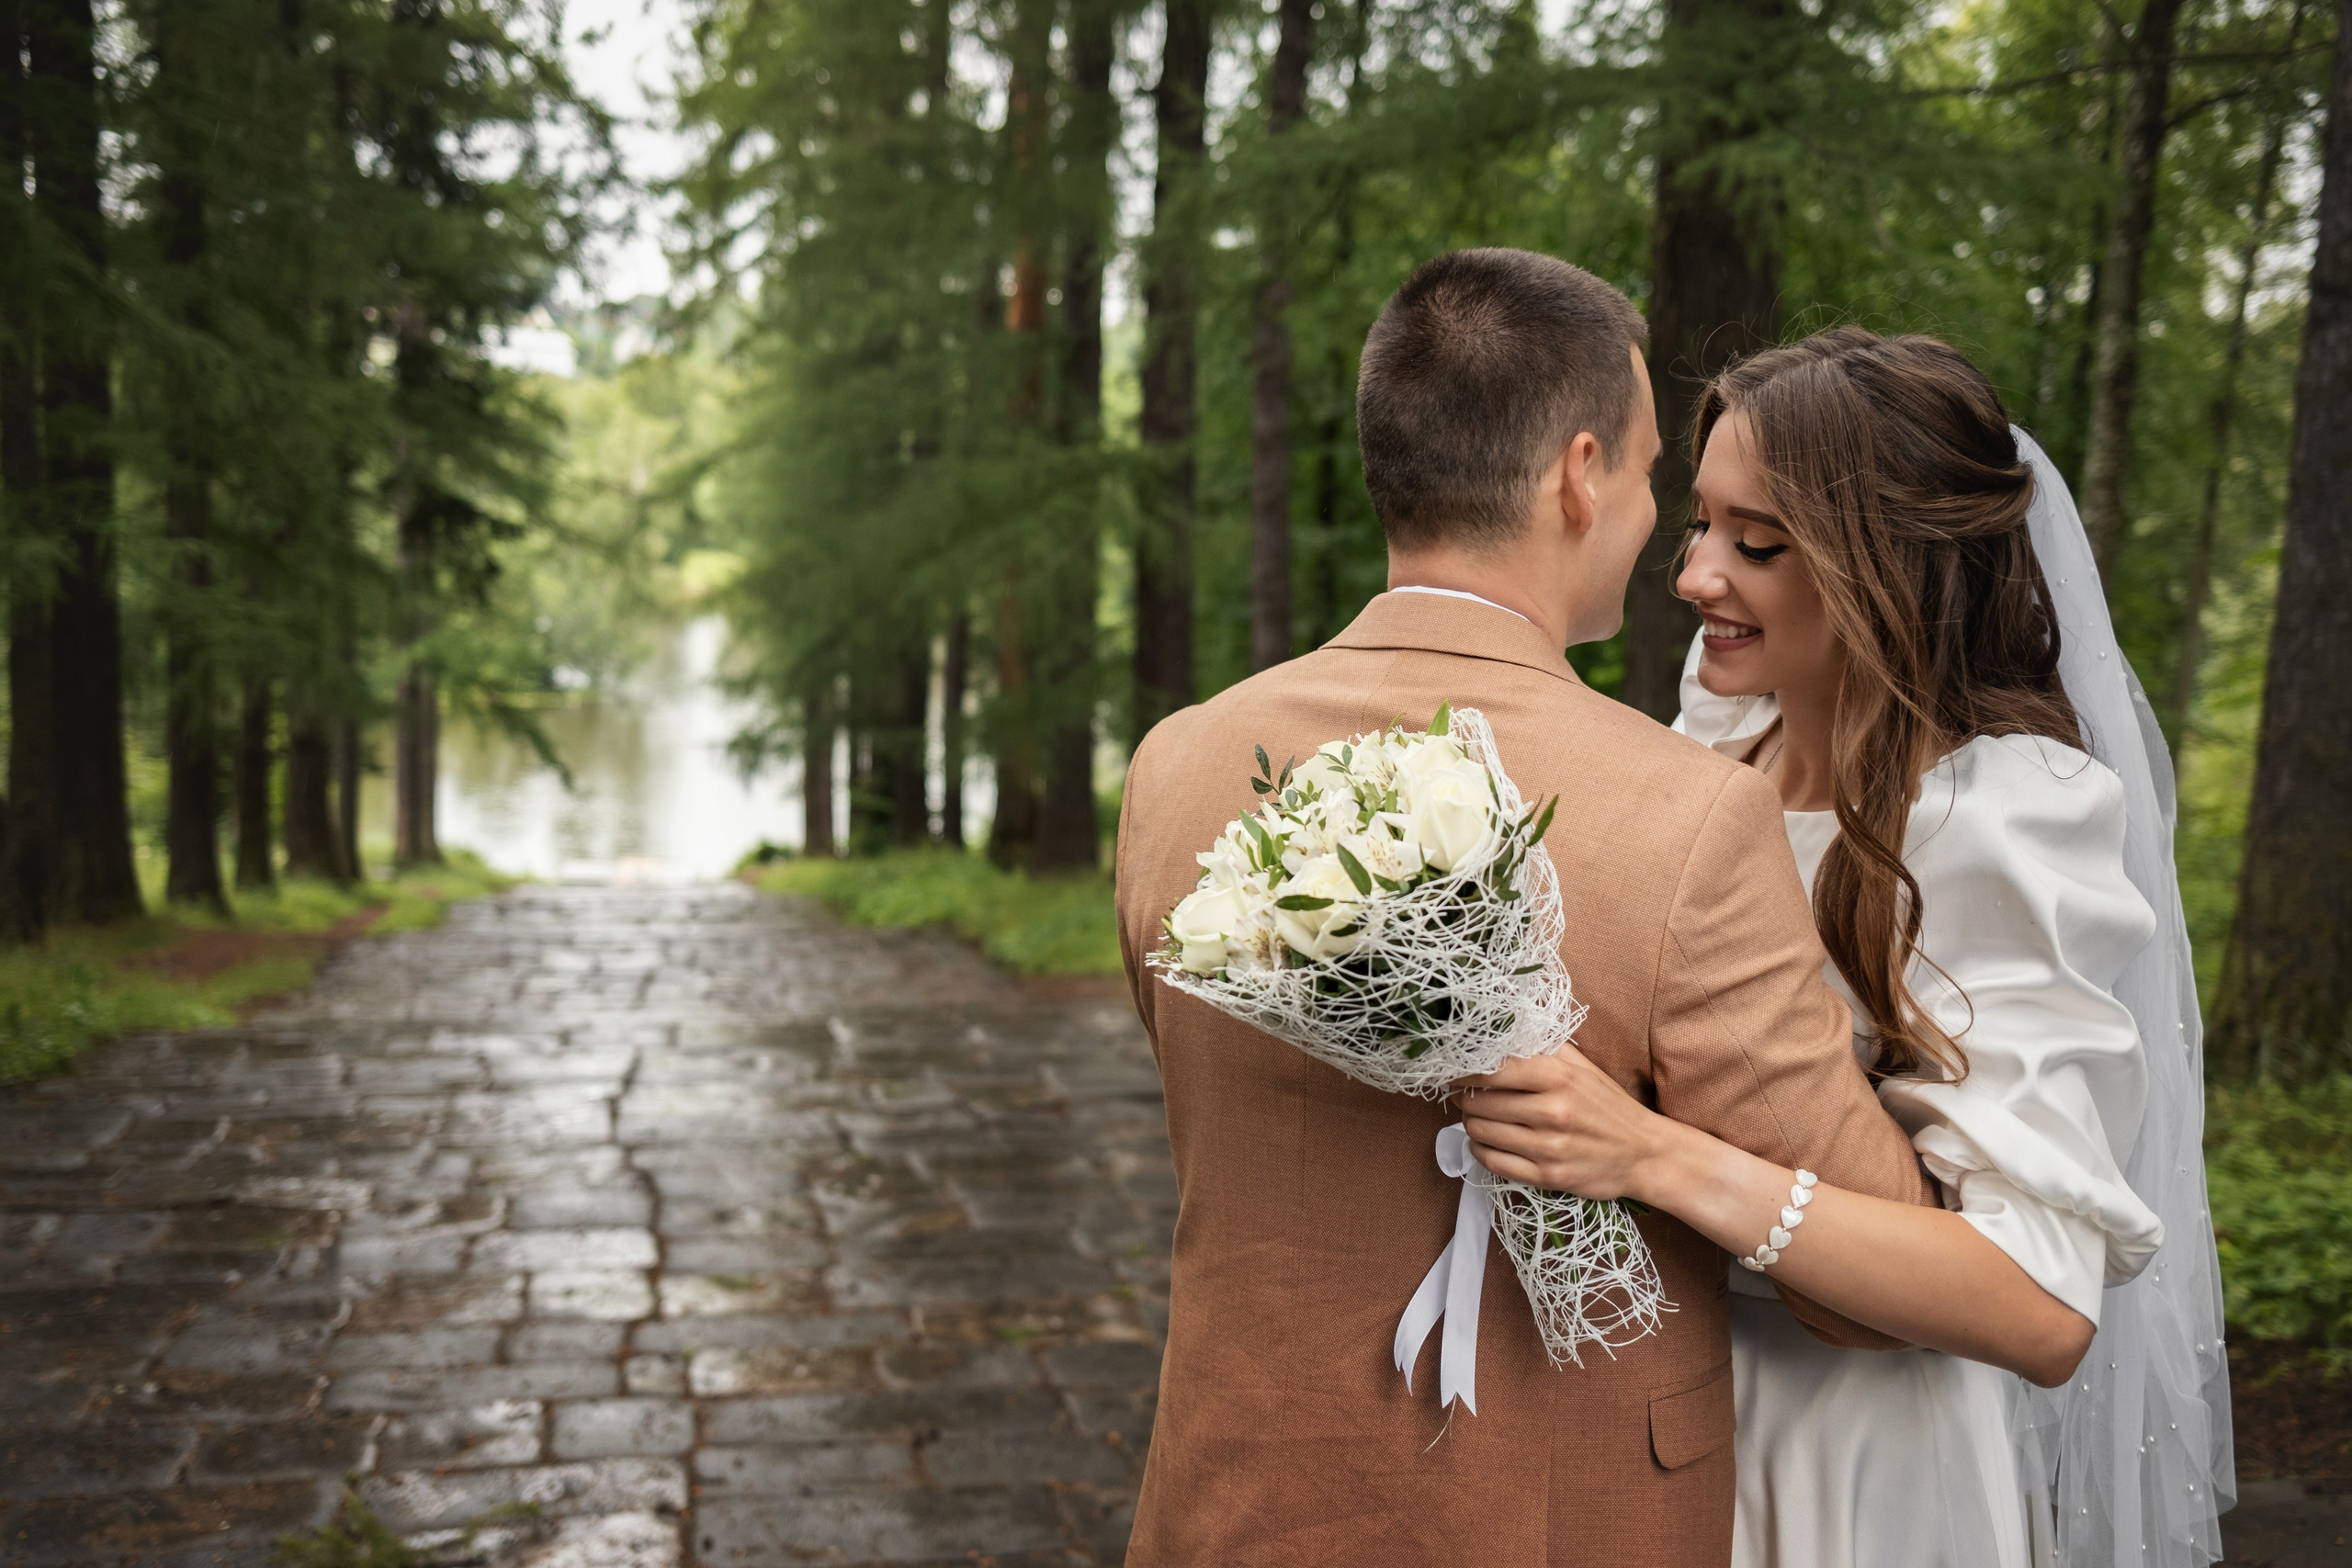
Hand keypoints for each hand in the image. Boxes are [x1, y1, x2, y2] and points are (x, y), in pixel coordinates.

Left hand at [1454, 1045, 1671, 1201]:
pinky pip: (1493, 1162)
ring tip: (1475, 1117)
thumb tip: (1502, 1031)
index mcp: (1558, 1077)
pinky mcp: (1547, 1176)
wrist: (1645, 1153)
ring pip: (1480, 1132)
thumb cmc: (1608, 1106)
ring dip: (1470, 1123)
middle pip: (1478, 1102)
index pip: (1491, 1069)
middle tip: (1463, 1095)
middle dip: (1464, 1098)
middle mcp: (1552, 1111)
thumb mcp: (1582, 1067)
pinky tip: (1484, 1142)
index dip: (1463, 1070)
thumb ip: (1543, 1047)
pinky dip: (1480, 1150)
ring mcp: (1549, 1147)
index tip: (1453, 1070)